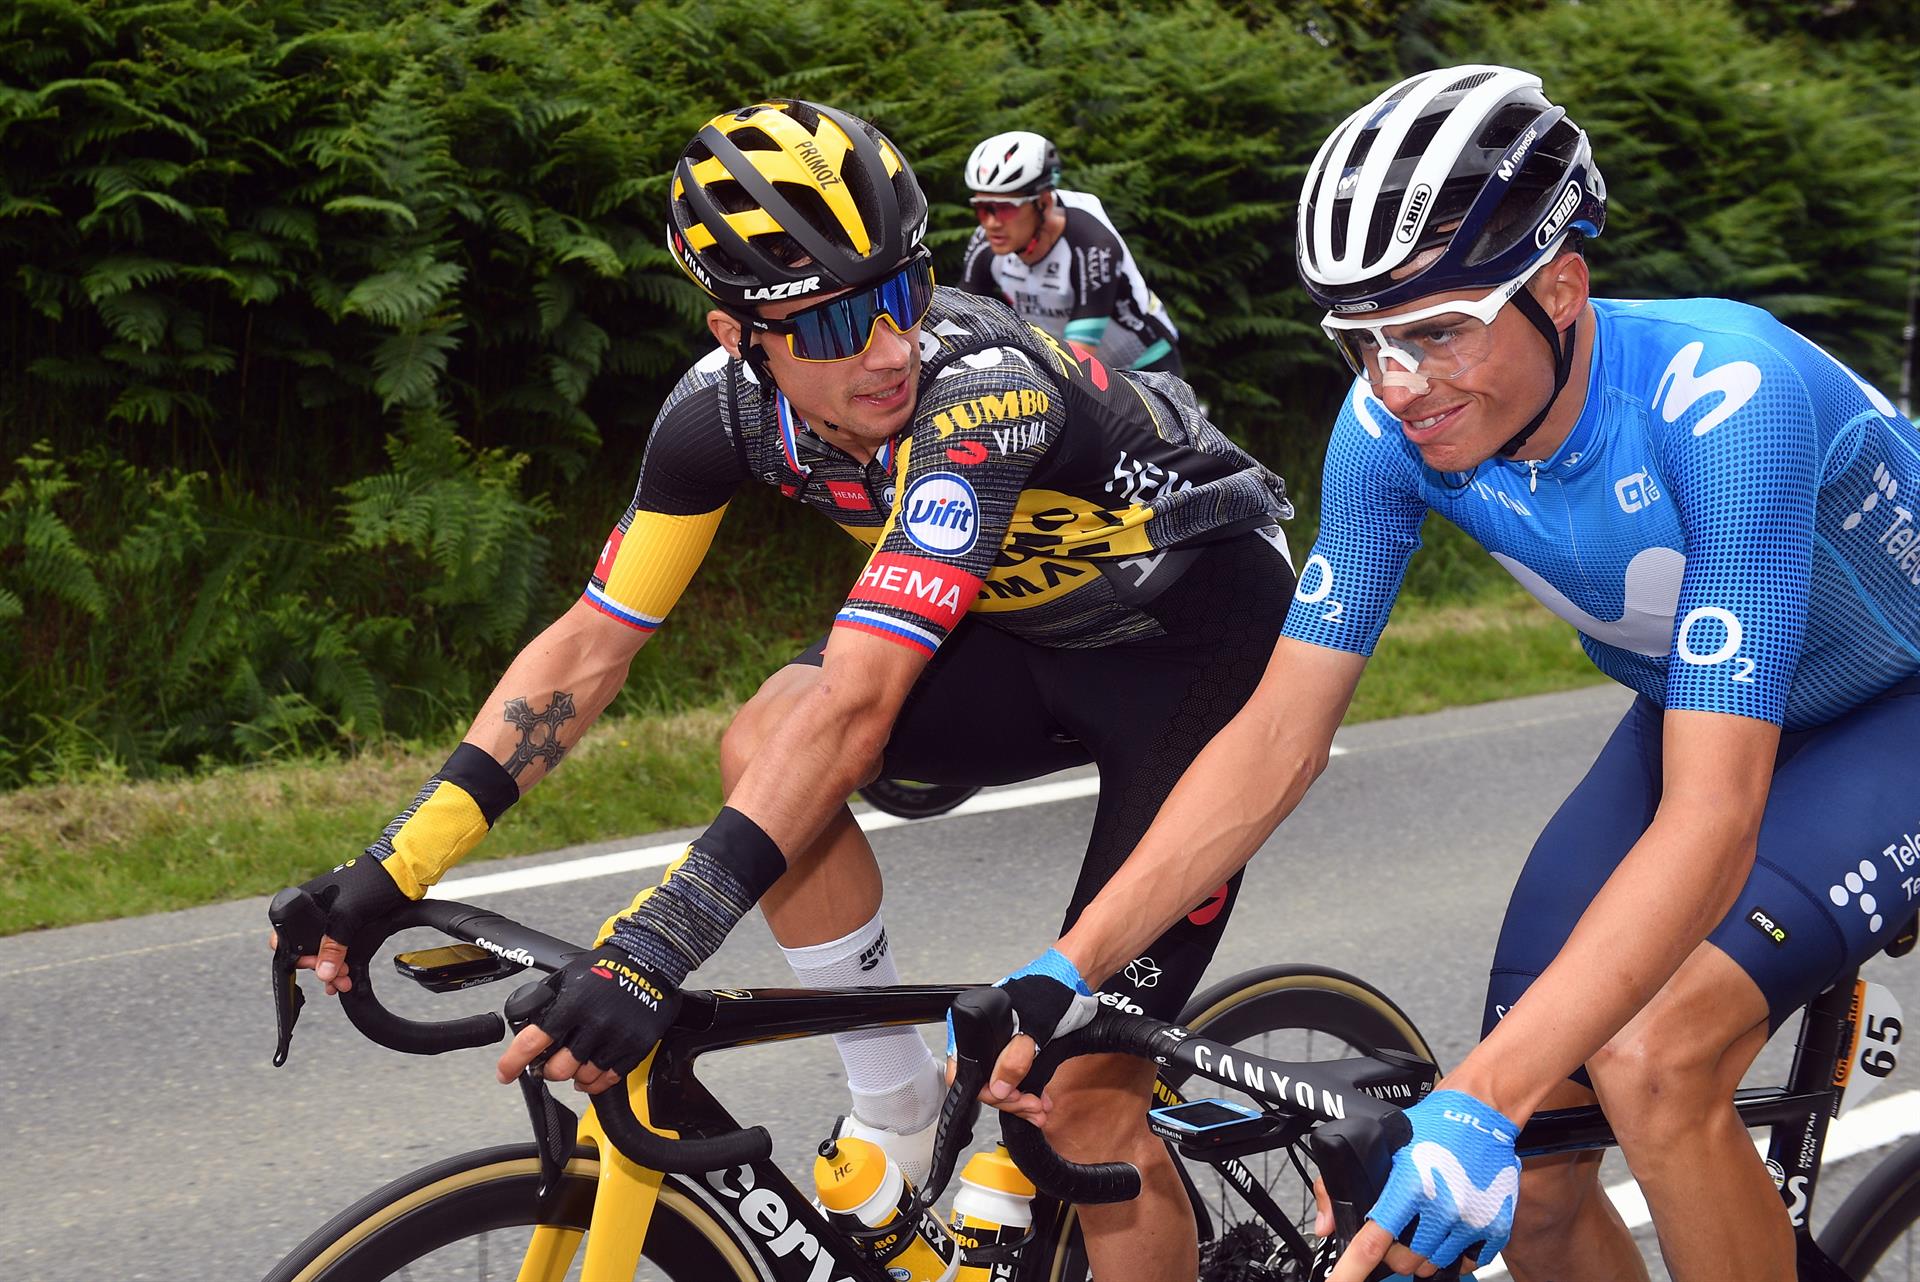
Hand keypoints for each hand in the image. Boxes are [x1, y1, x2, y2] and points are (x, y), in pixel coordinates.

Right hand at [268, 856, 410, 995]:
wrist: (404, 874)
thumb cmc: (371, 882)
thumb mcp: (349, 913)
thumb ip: (334, 944)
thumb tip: (323, 973)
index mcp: (305, 902)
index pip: (286, 936)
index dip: (297, 955)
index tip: (314, 966)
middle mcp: (314, 912)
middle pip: (305, 949)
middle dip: (319, 967)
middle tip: (335, 978)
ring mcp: (332, 920)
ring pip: (323, 953)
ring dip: (331, 971)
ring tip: (343, 983)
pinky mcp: (349, 926)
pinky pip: (338, 951)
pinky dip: (339, 965)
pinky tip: (343, 979)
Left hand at [495, 945, 681, 1094]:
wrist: (649, 960)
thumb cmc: (607, 966)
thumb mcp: (569, 976)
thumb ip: (549, 1001)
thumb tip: (529, 1026)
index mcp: (573, 1004)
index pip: (534, 1042)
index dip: (513, 1062)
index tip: (504, 1073)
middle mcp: (595, 1023)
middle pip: (559, 1069)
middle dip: (548, 1070)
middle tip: (549, 1065)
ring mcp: (618, 1037)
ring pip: (584, 1077)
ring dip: (573, 1076)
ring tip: (574, 1066)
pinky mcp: (637, 1046)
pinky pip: (609, 1078)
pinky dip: (596, 1081)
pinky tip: (591, 1073)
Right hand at [947, 947, 1097, 1123]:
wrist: (1074, 979)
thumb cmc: (1052, 990)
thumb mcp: (1034, 1028)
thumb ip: (1014, 1059)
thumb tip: (998, 1087)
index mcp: (973, 1024)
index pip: (963, 1070)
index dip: (986, 1091)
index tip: (1011, 1098)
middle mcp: (980, 1035)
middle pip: (983, 1081)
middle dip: (1009, 1100)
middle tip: (1032, 1108)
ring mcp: (997, 1044)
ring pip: (999, 1084)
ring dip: (1019, 1101)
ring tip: (1040, 1110)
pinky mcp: (1014, 1050)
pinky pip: (1012, 1078)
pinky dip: (1025, 1092)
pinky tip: (1039, 1101)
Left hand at [1328, 1089, 1521, 1280]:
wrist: (1482, 1112)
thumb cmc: (1431, 1125)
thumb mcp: (1380, 1146)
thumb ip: (1342, 1185)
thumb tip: (1327, 1226)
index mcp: (1410, 1187)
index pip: (1373, 1242)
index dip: (1353, 1269)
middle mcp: (1443, 1207)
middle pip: (1405, 1261)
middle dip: (1393, 1253)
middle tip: (1394, 1234)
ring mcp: (1472, 1220)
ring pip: (1434, 1264)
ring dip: (1422, 1255)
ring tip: (1420, 1230)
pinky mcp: (1496, 1226)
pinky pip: (1469, 1261)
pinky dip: (1454, 1254)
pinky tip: (1447, 1233)